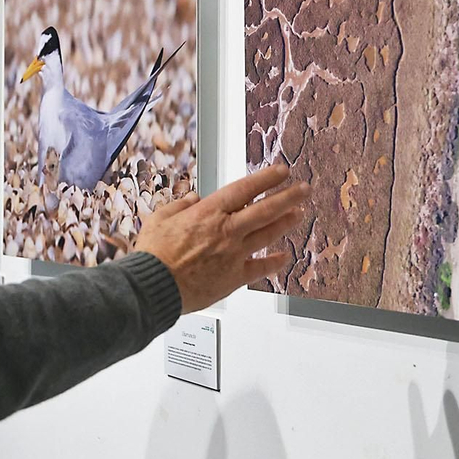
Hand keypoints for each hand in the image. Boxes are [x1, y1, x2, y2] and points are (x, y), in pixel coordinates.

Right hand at [134, 163, 307, 311]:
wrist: (154, 287)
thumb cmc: (154, 254)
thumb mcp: (159, 218)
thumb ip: (179, 205)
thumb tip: (193, 198)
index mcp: (208, 212)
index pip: (244, 189)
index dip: (266, 179)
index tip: (282, 171)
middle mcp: (226, 231)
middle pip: (265, 210)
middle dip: (288, 197)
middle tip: (304, 189)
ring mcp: (233, 254)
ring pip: (267, 235)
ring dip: (286, 223)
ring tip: (299, 214)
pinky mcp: (234, 278)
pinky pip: (260, 268)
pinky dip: (274, 262)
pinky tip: (284, 257)